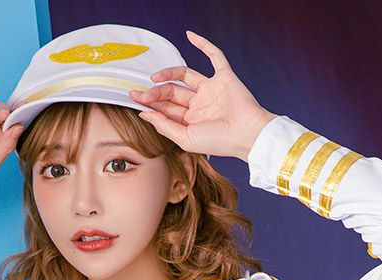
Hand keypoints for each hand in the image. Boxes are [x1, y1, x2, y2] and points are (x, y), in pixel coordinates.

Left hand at [129, 31, 277, 161]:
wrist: (246, 133)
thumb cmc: (219, 141)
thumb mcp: (185, 138)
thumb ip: (164, 126)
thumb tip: (145, 114)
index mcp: (191, 122)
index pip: (167, 109)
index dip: (151, 104)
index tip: (136, 100)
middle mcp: (200, 105)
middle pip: (172, 93)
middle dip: (155, 92)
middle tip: (141, 92)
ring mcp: (211, 90)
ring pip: (185, 75)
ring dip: (168, 74)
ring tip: (154, 77)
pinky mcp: (224, 77)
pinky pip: (214, 56)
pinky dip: (203, 44)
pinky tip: (189, 36)